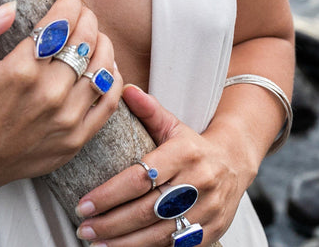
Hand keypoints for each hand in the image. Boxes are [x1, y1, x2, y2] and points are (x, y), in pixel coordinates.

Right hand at [0, 0, 122, 191]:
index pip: (61, 23)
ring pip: (103, 66)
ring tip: (94, 35)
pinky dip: (114, 77)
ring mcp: (66, 117)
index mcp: (20, 71)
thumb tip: (11, 7)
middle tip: (81, 13)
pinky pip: (109, 101)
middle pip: (85, 40)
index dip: (69, 2)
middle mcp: (48, 93)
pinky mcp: (77, 137)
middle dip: (87, 17)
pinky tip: (106, 65)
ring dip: (103, 43)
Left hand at [74, 85, 248, 245]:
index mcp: (185, 153)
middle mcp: (198, 182)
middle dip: (110, 222)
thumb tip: (123, 88)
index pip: (140, 177)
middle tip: (83, 227)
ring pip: (160, 233)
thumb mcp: (173, 125)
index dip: (109, 194)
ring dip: (124, 243)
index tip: (84, 204)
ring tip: (95, 243)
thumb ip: (148, 110)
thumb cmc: (193, 146)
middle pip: (146, 209)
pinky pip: (176, 246)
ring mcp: (207, 209)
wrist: (235, 163)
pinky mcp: (211, 231)